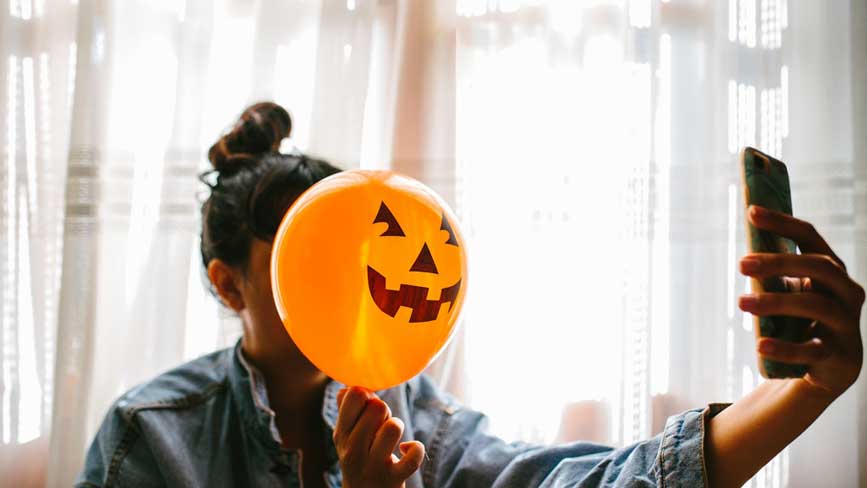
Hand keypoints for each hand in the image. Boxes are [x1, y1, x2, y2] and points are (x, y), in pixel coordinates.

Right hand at [333, 387, 424, 487]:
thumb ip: (346, 410)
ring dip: (397, 425)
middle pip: (377, 407)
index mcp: (341, 434)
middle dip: (385, 410)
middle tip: (381, 425)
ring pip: (393, 427)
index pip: (354, 396)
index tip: (368, 406)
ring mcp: (373, 466)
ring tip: (393, 435)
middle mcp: (353, 450)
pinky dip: (416, 448)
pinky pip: (413, 456)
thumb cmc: (360, 458)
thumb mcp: (347, 437)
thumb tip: (347, 387)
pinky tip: (407, 449)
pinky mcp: (394, 479)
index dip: (368, 394)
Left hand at [739, 205, 864, 397]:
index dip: (782, 223)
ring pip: (816, 305)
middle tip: (741, 264)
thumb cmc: (802, 320)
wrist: (829, 369)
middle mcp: (846, 292)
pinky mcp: (839, 356)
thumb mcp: (789, 292)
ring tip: (741, 303)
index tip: (751, 211)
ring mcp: (846, 324)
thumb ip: (772, 275)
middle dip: (779, 262)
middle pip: (818, 266)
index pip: (810, 237)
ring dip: (775, 302)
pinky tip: (760, 345)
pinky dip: (785, 348)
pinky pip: (812, 350)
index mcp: (832, 270)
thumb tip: (744, 256)